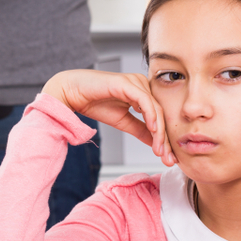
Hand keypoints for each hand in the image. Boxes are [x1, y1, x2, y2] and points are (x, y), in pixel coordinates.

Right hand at [42, 69, 175, 165]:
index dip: (166, 137)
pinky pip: (144, 100)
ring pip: (155, 108)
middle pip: (161, 113)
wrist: (71, 94)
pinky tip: (153, 130)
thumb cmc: (95, 103)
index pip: (160, 116)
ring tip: (160, 150)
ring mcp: (135, 82)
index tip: (169, 158)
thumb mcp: (123, 122)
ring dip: (159, 132)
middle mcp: (142, 84)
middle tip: (168, 158)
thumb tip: (157, 145)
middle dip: (165, 138)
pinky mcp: (126, 82)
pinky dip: (151, 116)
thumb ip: (141, 130)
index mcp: (143, 92)